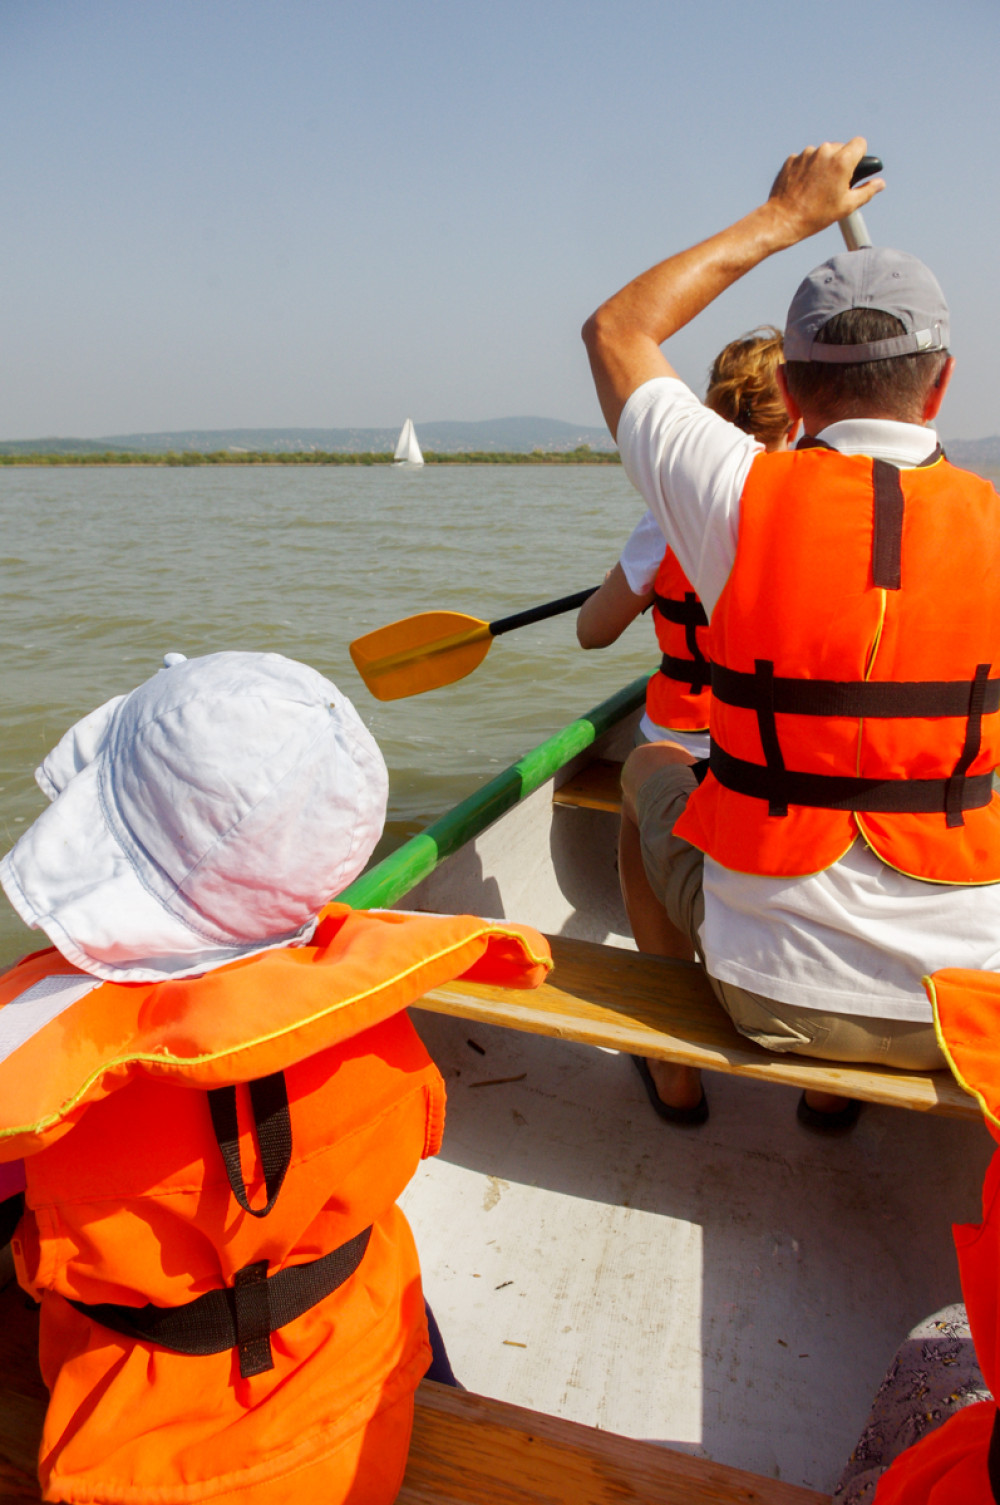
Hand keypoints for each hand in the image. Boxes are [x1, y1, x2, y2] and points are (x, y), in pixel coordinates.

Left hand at [766, 138, 883, 245]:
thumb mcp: (847, 205)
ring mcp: (806, 154)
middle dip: (841, 161)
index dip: (860, 155)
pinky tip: (803, 187)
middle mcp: (824, 151)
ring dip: (823, 165)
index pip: (860, 143)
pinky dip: (807, 169)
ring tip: (817, 188)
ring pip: (822, 153)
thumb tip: (880, 183)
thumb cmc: (817, 215)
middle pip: (840, 147)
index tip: (856, 167)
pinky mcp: (792, 160)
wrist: (783, 219)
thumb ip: (867, 191)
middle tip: (835, 183)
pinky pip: (805, 160)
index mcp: (842, 160)